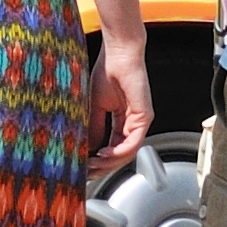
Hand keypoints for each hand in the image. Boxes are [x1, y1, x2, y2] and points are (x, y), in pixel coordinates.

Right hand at [88, 40, 155, 170]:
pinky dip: (117, 152)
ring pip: (127, 152)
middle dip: (102, 167)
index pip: (112, 147)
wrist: (117, 53)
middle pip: (120, 154)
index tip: (82, 167)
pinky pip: (133, 142)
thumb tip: (87, 149)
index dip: (97, 160)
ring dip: (108, 163)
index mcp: (122, 120)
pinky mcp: (144, 117)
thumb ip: (93, 128)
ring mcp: (140, 121)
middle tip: (85, 173)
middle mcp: (133, 123)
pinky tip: (103, 155)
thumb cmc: (106, 71)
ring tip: (91, 165)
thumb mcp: (93, 106)